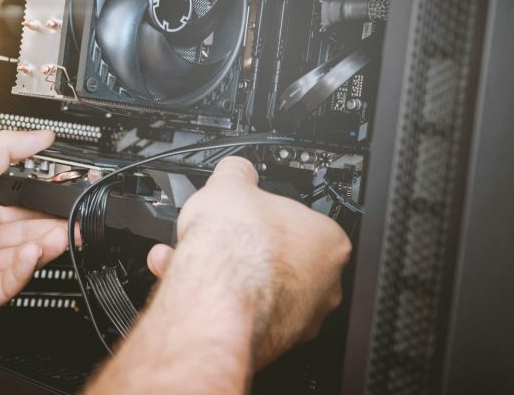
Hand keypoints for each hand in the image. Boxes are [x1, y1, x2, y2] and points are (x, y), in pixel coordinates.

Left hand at [0, 130, 67, 328]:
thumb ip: (3, 151)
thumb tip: (38, 135)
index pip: (25, 208)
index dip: (48, 206)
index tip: (70, 200)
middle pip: (28, 236)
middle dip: (53, 229)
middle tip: (75, 223)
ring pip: (21, 261)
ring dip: (41, 248)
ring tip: (58, 236)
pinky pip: (7, 286)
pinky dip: (21, 271)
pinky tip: (29, 255)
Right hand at [145, 156, 351, 368]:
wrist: (212, 297)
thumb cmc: (235, 248)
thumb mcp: (230, 184)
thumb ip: (238, 174)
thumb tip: (236, 169)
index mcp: (329, 243)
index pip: (297, 221)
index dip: (262, 215)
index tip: (243, 215)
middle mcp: (324, 286)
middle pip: (276, 258)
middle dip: (238, 247)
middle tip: (214, 238)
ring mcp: (299, 320)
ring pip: (255, 288)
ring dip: (221, 272)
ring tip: (184, 257)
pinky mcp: (270, 343)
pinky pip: (240, 314)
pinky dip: (215, 299)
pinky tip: (185, 282)